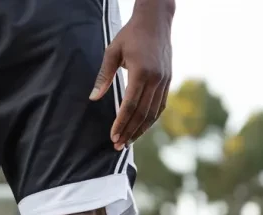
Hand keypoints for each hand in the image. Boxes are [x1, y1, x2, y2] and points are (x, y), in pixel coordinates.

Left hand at [90, 4, 172, 150]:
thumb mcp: (112, 52)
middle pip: (142, 114)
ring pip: (153, 113)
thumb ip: (103, 76)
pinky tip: (141, 128)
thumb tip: (93, 98)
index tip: (113, 136)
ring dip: (140, 129)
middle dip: (129, 131)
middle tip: (117, 145)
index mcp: (141, 72)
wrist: (156, 21)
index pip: (130, 105)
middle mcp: (156, 79)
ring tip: (128, 141)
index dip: (121, 123)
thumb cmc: (130, 35)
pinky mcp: (168, 81)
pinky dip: (151, 119)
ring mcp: (164, 81)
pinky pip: (160, 106)